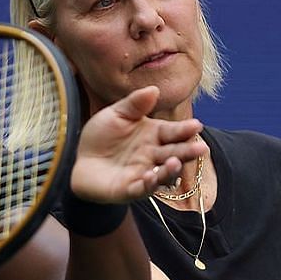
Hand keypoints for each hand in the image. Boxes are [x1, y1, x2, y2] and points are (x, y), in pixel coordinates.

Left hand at [69, 85, 209, 202]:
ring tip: (176, 162)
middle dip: (188, 151)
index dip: (184, 130)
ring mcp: (144, 173)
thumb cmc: (101, 137)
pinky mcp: (130, 190)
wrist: (78, 160)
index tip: (196, 125)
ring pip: (163, 173)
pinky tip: (151, 176)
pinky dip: (149, 184)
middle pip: (174, 153)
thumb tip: (154, 89)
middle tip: (201, 148)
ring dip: (171, 169)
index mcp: (154, 135)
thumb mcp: (116, 114)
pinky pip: (143, 189)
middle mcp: (153, 155)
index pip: (173, 132)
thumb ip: (134, 103)